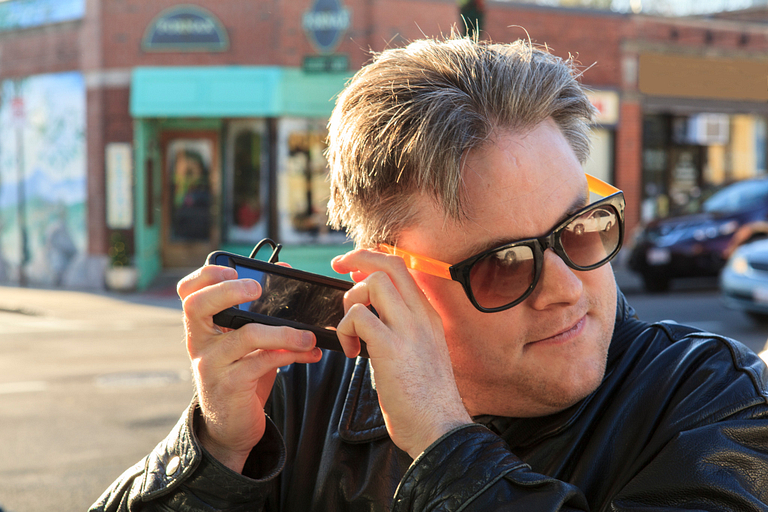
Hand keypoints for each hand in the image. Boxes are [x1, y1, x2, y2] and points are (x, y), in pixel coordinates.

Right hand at [177, 265, 322, 472]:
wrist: (231, 427)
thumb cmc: (241, 374)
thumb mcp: (247, 342)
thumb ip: (260, 311)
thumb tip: (284, 271)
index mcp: (202, 327)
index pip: (189, 293)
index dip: (205, 276)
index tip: (232, 270)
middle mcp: (199, 343)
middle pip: (198, 306)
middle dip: (229, 291)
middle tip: (257, 289)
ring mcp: (212, 365)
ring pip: (246, 335)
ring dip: (285, 332)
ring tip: (309, 336)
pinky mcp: (230, 386)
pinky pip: (263, 362)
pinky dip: (291, 354)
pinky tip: (309, 353)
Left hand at [332, 250, 471, 457]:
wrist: (440, 428)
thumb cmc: (426, 399)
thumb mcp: (421, 353)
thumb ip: (401, 331)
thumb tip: (372, 319)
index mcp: (428, 316)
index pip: (404, 268)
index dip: (375, 259)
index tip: (355, 267)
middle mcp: (421, 317)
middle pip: (389, 266)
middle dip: (357, 258)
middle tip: (337, 267)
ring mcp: (408, 331)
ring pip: (373, 284)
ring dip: (350, 301)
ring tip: (350, 331)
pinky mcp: (391, 349)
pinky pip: (358, 317)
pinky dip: (345, 330)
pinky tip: (351, 352)